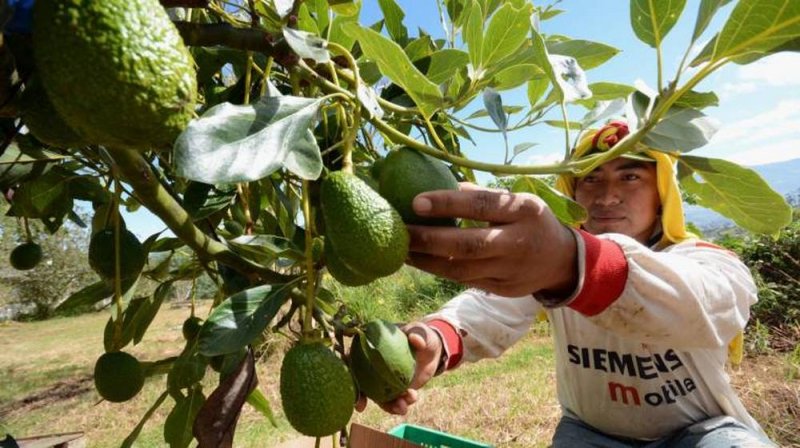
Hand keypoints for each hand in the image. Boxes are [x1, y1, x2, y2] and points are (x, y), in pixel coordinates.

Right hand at [355, 322, 442, 414]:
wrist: (432, 350)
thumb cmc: (420, 335)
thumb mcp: (419, 330)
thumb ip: (417, 333)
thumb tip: (416, 340)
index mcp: (371, 346)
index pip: (352, 357)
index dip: (346, 370)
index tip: (346, 378)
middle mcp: (372, 365)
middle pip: (358, 382)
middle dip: (355, 396)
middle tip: (360, 406)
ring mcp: (382, 379)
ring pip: (376, 396)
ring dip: (384, 405)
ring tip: (400, 406)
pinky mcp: (393, 390)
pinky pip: (391, 401)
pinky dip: (396, 406)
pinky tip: (405, 406)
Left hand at [406, 183, 577, 296]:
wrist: (562, 260)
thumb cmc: (530, 221)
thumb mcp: (516, 200)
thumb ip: (482, 195)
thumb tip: (438, 184)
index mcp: (524, 211)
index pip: (481, 205)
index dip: (447, 203)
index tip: (415, 202)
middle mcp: (518, 242)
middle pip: (468, 245)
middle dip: (429, 240)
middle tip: (400, 233)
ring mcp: (511, 270)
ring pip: (462, 269)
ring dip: (427, 261)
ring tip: (402, 250)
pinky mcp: (503, 290)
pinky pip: (466, 280)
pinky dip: (440, 271)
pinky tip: (421, 262)